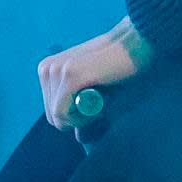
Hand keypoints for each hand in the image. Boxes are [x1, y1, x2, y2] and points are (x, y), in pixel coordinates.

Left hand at [38, 18, 152, 130]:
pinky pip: (63, 114)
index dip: (75, 116)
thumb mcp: (90, 88)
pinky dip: (82, 117)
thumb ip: (78, 107)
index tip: (94, 103)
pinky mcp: (70, 75)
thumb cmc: (117, 68)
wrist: (135, 43)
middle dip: (77, 118)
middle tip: (100, 102)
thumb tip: (78, 138)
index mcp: (47, 69)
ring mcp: (56, 70)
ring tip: (101, 96)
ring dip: (82, 117)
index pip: (52, 111)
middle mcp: (46, 68)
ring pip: (58, 118)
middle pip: (53, 117)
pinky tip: (99, 100)